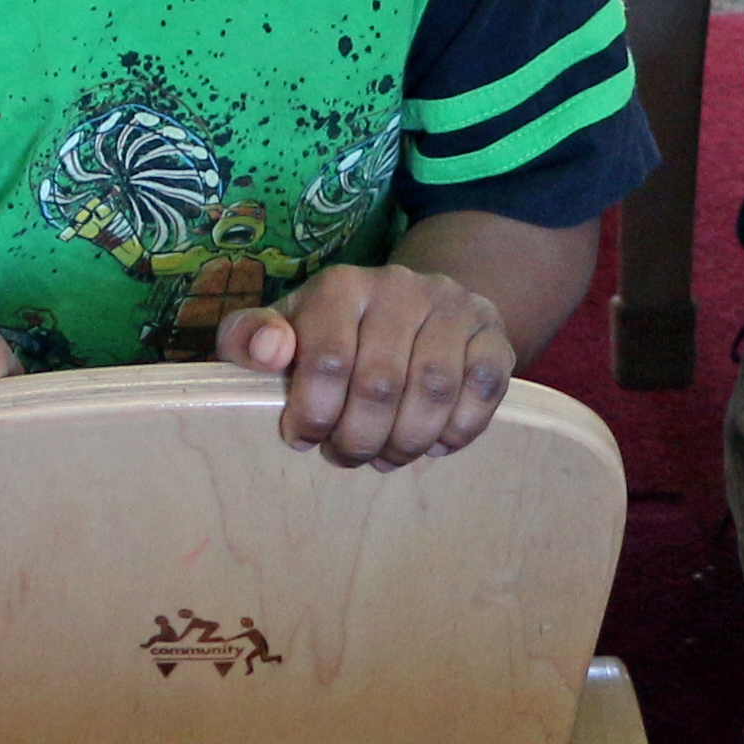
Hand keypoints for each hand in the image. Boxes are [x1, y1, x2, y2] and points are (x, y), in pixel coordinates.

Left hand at [220, 265, 511, 466]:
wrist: (417, 306)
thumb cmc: (335, 333)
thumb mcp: (286, 329)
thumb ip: (250, 337)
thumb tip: (267, 351)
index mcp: (341, 286)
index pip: (327, 358)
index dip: (313, 413)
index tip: (304, 438)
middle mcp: (401, 287)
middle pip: (381, 383)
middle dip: (359, 439)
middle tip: (348, 456)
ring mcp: (453, 307)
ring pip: (435, 390)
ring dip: (407, 441)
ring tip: (387, 456)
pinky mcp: (494, 332)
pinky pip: (484, 388)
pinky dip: (457, 430)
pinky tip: (433, 442)